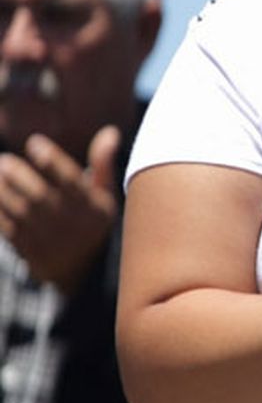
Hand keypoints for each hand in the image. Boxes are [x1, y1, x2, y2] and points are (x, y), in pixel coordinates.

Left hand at [0, 128, 119, 294]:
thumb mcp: (106, 195)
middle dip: (19, 175)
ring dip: (3, 191)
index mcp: (90, 205)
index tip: (35, 142)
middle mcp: (69, 222)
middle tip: (4, 160)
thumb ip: (102, 164)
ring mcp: (47, 237)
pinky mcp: (28, 249)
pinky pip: (7, 228)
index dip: (51, 160)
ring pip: (20, 211)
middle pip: (39, 196)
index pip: (70, 180)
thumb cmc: (92, 222)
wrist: (82, 270)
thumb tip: (110, 132)